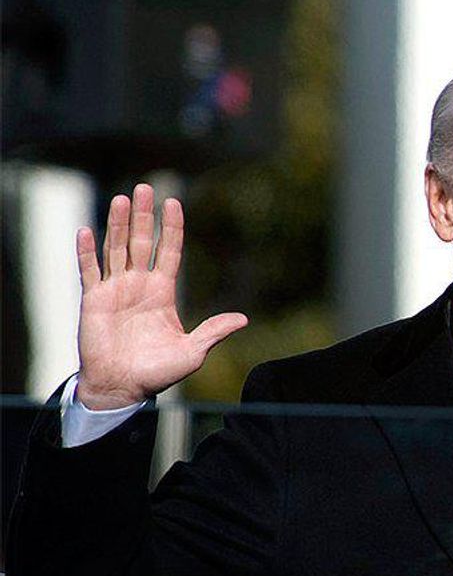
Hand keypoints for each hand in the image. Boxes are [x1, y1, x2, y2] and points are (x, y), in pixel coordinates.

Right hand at [75, 183, 246, 409]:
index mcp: (162, 292)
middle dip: (142, 216)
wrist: (123, 387)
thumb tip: (243, 320)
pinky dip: (86, 251)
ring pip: (115, 248)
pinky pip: (88, 270)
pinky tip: (86, 230)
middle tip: (144, 188)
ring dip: (116, 224)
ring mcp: (114, 290)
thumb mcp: (193, 352)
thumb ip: (213, 331)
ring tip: (121, 199)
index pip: (169, 251)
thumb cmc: (157, 373)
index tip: (173, 202)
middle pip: (140, 242)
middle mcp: (138, 285)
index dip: (171, 228)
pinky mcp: (93, 299)